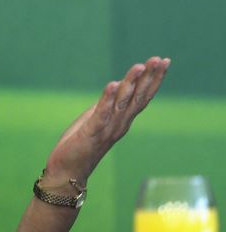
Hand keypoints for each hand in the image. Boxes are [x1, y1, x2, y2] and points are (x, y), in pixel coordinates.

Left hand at [44, 57, 170, 183]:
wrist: (67, 172)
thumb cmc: (80, 145)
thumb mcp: (95, 120)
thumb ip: (107, 106)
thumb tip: (116, 86)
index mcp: (122, 120)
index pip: (142, 97)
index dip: (153, 79)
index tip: (164, 61)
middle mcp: (119, 124)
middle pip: (138, 97)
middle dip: (149, 78)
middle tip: (160, 59)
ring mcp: (107, 129)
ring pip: (123, 103)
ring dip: (131, 84)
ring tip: (139, 66)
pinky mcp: (91, 133)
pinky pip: (101, 114)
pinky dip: (107, 99)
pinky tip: (112, 85)